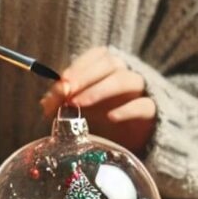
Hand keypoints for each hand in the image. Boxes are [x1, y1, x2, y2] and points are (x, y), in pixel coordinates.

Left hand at [40, 47, 155, 153]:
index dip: (79, 66)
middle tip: (67, 91)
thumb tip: (46, 102)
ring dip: (100, 90)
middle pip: (111, 64)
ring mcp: (141, 92)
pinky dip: (127, 109)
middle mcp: (125, 74)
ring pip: (127, 80)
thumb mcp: (80, 108)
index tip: (62, 81)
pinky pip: (144, 106)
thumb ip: (63, 101)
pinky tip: (111, 117)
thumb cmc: (102, 118)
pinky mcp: (152, 113)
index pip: (97, 56)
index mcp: (109, 68)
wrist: (130, 142)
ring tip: (79, 103)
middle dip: (85, 76)